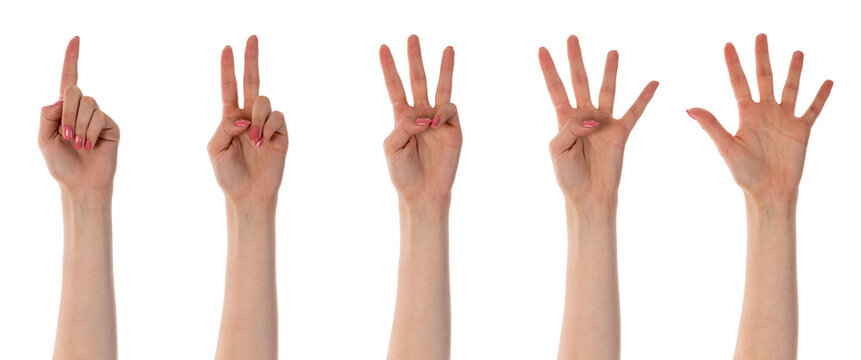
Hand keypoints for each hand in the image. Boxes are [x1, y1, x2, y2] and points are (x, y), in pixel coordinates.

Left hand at [38, 36, 119, 198]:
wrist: (81, 184)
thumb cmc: (61, 164)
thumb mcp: (43, 138)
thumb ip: (47, 114)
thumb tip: (63, 99)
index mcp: (64, 110)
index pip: (68, 79)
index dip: (71, 59)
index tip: (76, 38)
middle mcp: (82, 110)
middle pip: (74, 91)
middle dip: (67, 113)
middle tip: (66, 135)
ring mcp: (98, 117)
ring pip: (87, 104)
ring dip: (79, 126)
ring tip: (79, 145)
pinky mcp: (111, 126)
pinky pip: (99, 117)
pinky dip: (90, 132)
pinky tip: (90, 146)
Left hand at [208, 35, 287, 205]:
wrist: (248, 194)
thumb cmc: (228, 174)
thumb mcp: (215, 148)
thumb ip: (225, 126)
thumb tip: (243, 116)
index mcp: (230, 117)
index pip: (229, 87)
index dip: (228, 68)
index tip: (227, 47)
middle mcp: (249, 116)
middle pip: (252, 81)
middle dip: (252, 59)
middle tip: (252, 37)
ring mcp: (266, 124)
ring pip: (263, 101)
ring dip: (256, 118)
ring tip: (253, 140)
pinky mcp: (281, 133)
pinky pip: (277, 116)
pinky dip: (268, 126)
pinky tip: (263, 141)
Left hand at [379, 35, 460, 206]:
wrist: (423, 192)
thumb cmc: (403, 173)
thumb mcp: (391, 147)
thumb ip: (403, 125)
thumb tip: (424, 116)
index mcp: (402, 117)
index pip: (394, 86)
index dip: (389, 68)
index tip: (383, 48)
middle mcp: (421, 114)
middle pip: (417, 80)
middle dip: (415, 59)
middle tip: (413, 37)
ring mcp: (438, 120)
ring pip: (442, 88)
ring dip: (445, 68)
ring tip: (448, 49)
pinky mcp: (454, 128)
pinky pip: (449, 109)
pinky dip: (441, 112)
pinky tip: (434, 124)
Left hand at [539, 36, 657, 206]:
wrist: (588, 196)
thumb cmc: (568, 175)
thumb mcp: (558, 149)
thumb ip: (570, 128)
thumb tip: (592, 118)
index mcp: (564, 120)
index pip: (555, 88)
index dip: (549, 69)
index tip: (542, 49)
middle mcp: (584, 117)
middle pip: (579, 81)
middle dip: (575, 60)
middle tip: (572, 37)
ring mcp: (603, 123)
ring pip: (607, 90)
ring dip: (610, 71)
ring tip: (612, 51)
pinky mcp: (620, 133)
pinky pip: (634, 111)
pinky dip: (644, 97)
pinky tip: (653, 82)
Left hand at [687, 34, 832, 202]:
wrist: (768, 191)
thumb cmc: (744, 173)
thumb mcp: (726, 147)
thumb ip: (711, 125)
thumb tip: (689, 108)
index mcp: (746, 114)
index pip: (739, 82)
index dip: (733, 64)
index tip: (728, 45)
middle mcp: (765, 112)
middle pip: (764, 78)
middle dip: (762, 57)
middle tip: (760, 36)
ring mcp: (784, 119)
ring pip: (790, 88)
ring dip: (794, 71)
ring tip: (797, 52)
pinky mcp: (802, 130)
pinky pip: (813, 109)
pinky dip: (820, 96)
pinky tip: (827, 81)